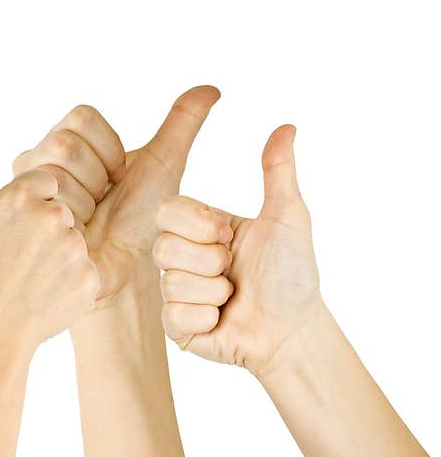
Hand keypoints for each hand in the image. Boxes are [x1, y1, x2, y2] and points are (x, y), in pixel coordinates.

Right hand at [0, 137, 99, 350]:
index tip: (13, 233)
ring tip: (31, 278)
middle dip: (46, 230)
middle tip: (19, 260)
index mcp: (18, 195)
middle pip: (63, 208)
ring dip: (60, 255)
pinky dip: (72, 282)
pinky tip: (46, 294)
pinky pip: (87, 269)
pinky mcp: (90, 277)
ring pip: (76, 238)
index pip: (45, 181)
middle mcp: (51, 215)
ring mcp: (74, 247)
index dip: (30, 206)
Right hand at [20, 87, 219, 306]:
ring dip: (85, 204)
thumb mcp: (164, 166)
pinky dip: (74, 225)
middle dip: (98, 177)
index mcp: (64, 142)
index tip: (121, 177)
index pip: (82, 118)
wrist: (126, 267)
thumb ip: (182, 124)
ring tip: (88, 222)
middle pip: (64, 144)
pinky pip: (47, 209)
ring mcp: (26, 192)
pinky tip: (77, 237)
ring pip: (54, 176)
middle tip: (103, 202)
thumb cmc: (141, 219)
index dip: (111, 149)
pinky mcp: (23, 222)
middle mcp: (36, 163)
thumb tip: (211, 88)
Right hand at [152, 125, 323, 376]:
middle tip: (233, 270)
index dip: (199, 225)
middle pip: (163, 247)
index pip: (167, 211)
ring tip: (231, 297)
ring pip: (171, 281)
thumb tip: (287, 126)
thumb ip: (278, 170)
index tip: (230, 236)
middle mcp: (183, 258)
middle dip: (209, 261)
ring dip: (213, 292)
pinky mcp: (176, 326)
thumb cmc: (292, 275)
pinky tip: (222, 320)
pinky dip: (207, 317)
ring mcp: (176, 293)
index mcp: (200, 229)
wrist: (293, 330)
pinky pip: (176, 315)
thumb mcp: (287, 216)